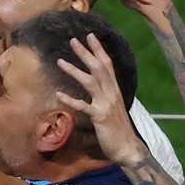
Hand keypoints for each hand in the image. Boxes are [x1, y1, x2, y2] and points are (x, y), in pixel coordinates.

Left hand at [55, 33, 148, 167]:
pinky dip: (70, 99)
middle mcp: (112, 93)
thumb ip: (104, 94)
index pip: (107, 64)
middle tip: (73, 40)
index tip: (90, 36)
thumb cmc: (117, 127)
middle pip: (99, 68)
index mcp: (114, 90)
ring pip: (90, 82)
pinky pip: (83, 106)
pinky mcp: (100, 117)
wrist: (127, 148)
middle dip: (86, 53)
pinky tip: (58, 94)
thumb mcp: (111, 106)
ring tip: (59, 62)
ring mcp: (106, 104)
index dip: (99, 49)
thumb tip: (95, 83)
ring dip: (74, 71)